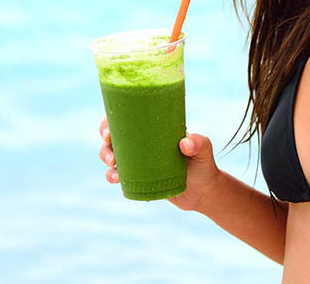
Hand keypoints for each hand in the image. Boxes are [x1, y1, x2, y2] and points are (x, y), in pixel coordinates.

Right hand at [98, 116, 223, 213]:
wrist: (203, 192)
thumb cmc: (204, 165)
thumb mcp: (204, 150)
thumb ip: (199, 143)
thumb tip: (184, 143)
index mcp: (154, 127)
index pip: (128, 117)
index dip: (111, 121)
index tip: (108, 131)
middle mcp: (143, 141)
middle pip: (114, 136)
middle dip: (105, 142)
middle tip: (110, 151)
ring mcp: (139, 159)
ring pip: (112, 154)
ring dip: (105, 157)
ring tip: (113, 166)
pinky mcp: (138, 177)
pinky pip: (119, 174)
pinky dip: (112, 175)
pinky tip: (115, 179)